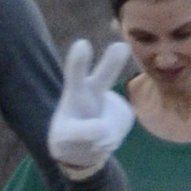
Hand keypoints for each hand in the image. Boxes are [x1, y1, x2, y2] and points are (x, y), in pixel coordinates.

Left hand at [48, 38, 134, 176]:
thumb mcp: (64, 139)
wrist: (87, 146)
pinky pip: (116, 133)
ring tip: (90, 137)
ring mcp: (113, 102)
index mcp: (75, 91)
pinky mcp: (125, 114)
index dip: (78, 61)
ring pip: (108, 125)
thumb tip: (103, 129)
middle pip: (104, 74)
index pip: (75, 74)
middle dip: (112, 61)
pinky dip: (109, 141)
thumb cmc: (70, 135)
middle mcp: (95, 91)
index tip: (81, 44)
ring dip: (100, 138)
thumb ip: (79, 133)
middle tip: (121, 46)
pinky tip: (104, 138)